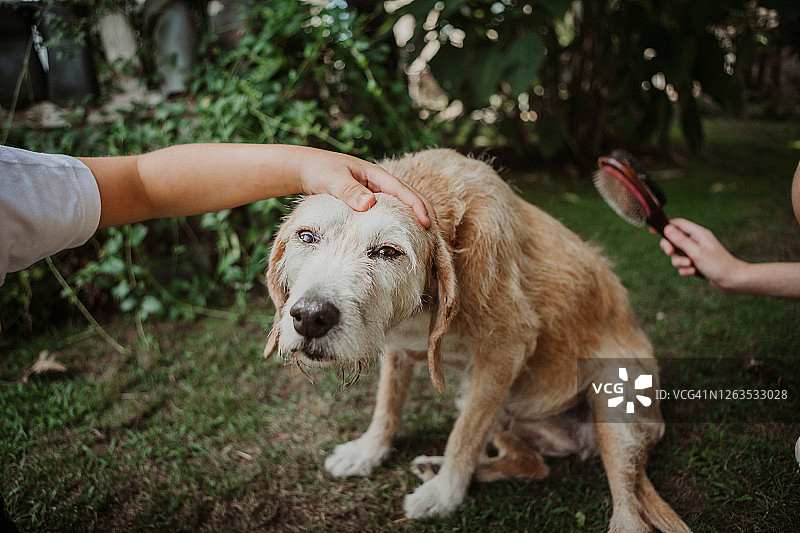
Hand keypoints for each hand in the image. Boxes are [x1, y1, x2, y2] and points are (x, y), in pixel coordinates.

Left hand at [297, 149, 434, 227]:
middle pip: (412, 197)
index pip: (403, 192)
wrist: (306, 168)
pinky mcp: (372, 200)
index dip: (417, 208)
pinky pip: (394, 210)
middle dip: (427, 214)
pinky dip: (405, 220)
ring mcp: (378, 191)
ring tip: (431, 239)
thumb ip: (350, 191)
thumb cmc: (319, 171)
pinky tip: (409, 235)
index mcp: (376, 174)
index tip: (427, 224)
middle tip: (439, 236)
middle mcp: (381, 182)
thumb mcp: (333, 180)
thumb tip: (370, 204)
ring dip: (419, 218)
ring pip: (406, 204)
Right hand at [659, 218, 744, 291]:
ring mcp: (696, 252)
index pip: (678, 224)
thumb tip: (667, 229)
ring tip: (690, 266)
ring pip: (677, 254)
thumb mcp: (696, 252)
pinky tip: (694, 272)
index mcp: (698, 234)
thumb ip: (680, 240)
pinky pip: (683, 264)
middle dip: (671, 249)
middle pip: (674, 240)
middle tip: (670, 253)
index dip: (665, 227)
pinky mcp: (697, 262)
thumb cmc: (718, 265)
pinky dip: (685, 269)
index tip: (653, 232)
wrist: (733, 280)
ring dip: (679, 262)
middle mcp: (697, 241)